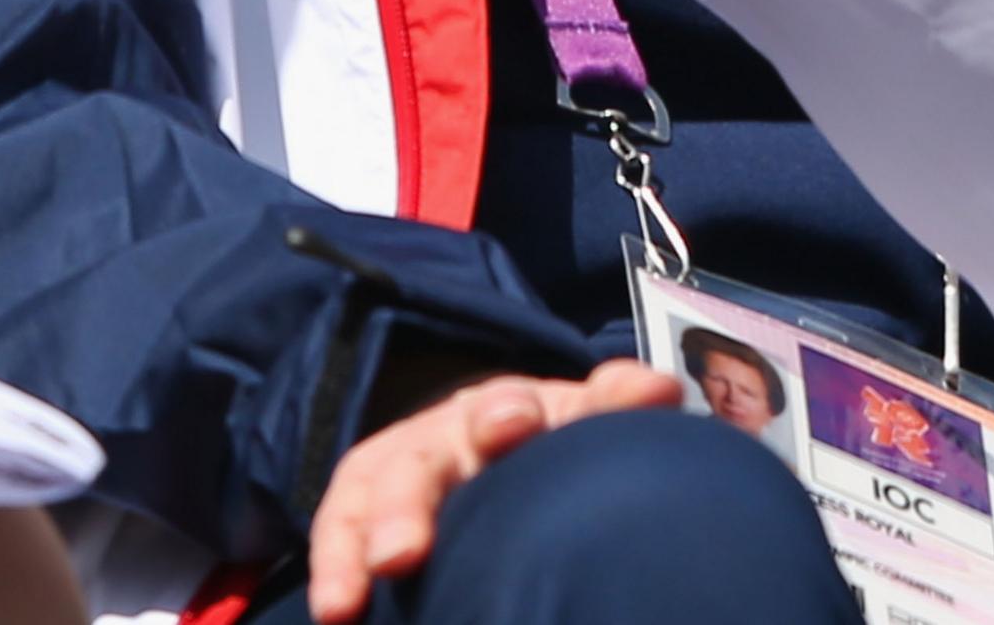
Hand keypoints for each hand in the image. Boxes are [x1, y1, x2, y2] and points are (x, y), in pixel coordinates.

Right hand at [304, 362, 680, 623]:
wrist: (494, 428)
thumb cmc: (549, 439)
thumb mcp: (584, 418)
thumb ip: (620, 403)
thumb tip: (659, 391)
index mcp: (510, 411)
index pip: (509, 409)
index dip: (510, 418)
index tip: (515, 427)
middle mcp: (444, 435)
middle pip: (422, 463)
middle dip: (409, 506)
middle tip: (403, 554)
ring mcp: (398, 466)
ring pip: (372, 500)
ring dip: (364, 544)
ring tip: (358, 595)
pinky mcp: (358, 501)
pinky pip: (338, 530)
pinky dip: (334, 568)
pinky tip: (336, 611)